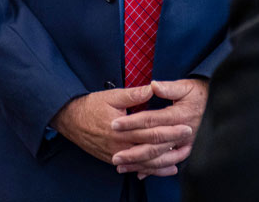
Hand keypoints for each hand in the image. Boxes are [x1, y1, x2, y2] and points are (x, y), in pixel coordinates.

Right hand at [52, 85, 182, 163]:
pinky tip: (164, 169)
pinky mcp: (113, 160)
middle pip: (152, 149)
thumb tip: (152, 88)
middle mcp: (121, 146)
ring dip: (164, 163)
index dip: (170, 130)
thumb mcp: (112, 96)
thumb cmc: (91, 105)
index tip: (185, 126)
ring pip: (145, 163)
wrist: (70, 120)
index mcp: (122, 129)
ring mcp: (117, 155)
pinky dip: (151, 170)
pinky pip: (135, 168)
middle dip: (172, 146)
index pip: (152, 131)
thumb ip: (133, 94)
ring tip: (180, 160)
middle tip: (189, 141)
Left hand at [110, 78, 207, 177]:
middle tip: (115, 155)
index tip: (115, 125)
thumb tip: (153, 85)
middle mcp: (181, 133)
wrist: (219, 105)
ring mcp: (184, 144)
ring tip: (122, 166)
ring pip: (159, 158)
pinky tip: (140, 173)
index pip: (150, 120)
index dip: (131, 122)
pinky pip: (168, 163)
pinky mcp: (185, 150)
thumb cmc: (200, 93)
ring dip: (140, 164)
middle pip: (153, 144)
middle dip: (132, 151)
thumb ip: (169, 87)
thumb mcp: (186, 86)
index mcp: (178, 115)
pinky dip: (153, 170)